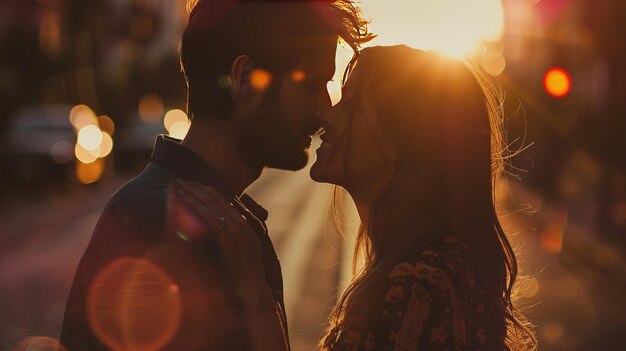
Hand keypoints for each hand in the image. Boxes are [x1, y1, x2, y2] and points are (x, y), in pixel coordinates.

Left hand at [176, 179, 269, 306]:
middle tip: (181, 179)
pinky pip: (210, 218)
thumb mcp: (241, 253)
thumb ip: (233, 238)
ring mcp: (236, 231)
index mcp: (245, 225)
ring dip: (194, 193)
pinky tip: (185, 201)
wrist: (253, 291)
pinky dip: (197, 207)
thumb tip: (222, 229)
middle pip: (217, 198)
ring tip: (179, 185)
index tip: (192, 184)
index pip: (224, 200)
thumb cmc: (245, 277)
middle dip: (197, 187)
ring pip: (213, 204)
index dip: (206, 190)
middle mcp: (242, 224)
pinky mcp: (229, 240)